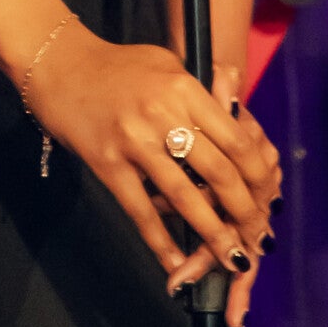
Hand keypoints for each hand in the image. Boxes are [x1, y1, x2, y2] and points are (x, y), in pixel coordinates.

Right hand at [25, 20, 281, 309]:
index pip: (237, 140)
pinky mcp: (107, 163)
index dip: (258, 177)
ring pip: (184, 197)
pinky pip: (139, 210)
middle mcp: (163, 115)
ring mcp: (134, 141)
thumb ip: (203, 92)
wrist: (58, 64)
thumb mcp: (168, 64)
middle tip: (259, 238)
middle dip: (245, 211)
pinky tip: (175, 262)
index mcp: (185, 89)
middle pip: (218, 172)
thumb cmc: (117, 66)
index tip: (269, 199)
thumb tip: (238, 121)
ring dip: (213, 233)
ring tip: (232, 258)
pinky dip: (160, 241)